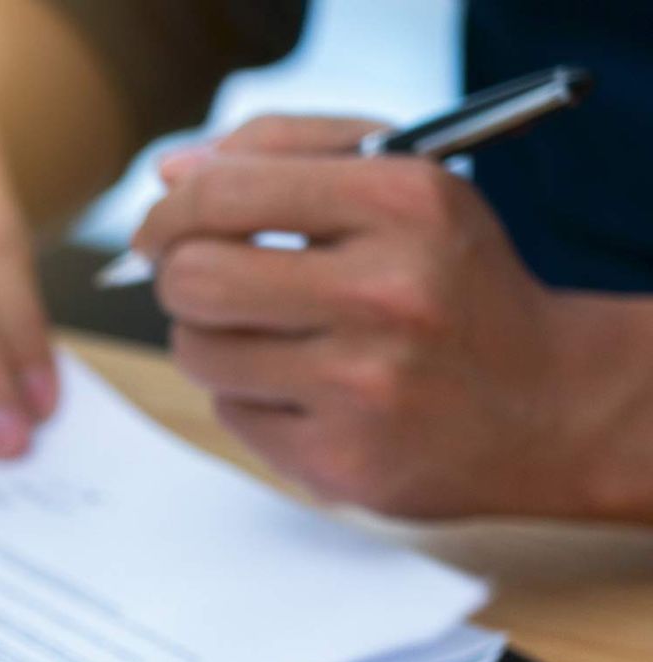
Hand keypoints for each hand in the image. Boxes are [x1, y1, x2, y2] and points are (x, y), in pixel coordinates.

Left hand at [137, 115, 652, 519]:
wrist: (548, 404)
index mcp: (402, 202)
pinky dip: (252, 397)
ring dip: (214, 339)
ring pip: (198, 350)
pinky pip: (232, 412)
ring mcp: (362, 385)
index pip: (225, 194)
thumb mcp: (403, 187)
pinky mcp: (339, 459)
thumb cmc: (452, 283)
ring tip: (277, 336)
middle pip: (193, 277)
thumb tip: (168, 172)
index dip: (169, 210)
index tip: (160, 227)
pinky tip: (311, 392)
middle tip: (205, 280)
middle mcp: (386, 293)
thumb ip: (284, 157)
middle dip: (179, 276)